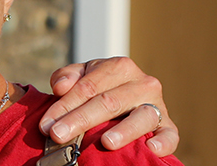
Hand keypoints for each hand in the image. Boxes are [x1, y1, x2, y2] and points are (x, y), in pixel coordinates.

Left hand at [42, 56, 180, 155]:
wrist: (128, 100)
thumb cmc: (100, 89)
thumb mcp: (82, 76)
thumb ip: (68, 77)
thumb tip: (61, 87)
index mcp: (120, 67)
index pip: (88, 86)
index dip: (65, 105)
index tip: (46, 124)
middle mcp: (143, 83)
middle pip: (109, 102)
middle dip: (80, 119)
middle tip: (58, 135)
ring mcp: (158, 105)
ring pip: (141, 117)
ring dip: (123, 131)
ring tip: (106, 142)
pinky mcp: (168, 126)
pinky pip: (170, 134)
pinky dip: (163, 142)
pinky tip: (150, 149)